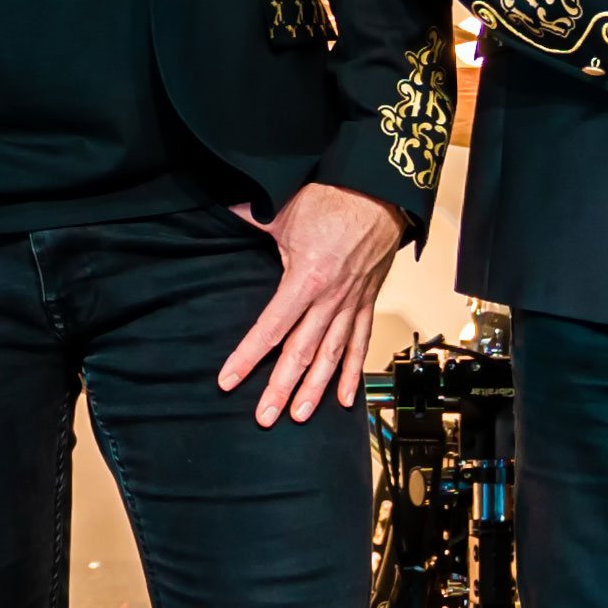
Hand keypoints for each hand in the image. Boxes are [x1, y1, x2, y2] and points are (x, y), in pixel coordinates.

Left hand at [218, 179, 406, 426]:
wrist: (381, 192)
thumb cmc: (334, 198)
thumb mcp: (285, 209)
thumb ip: (251, 216)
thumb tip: (226, 209)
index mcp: (306, 278)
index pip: (271, 327)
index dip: (248, 356)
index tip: (229, 380)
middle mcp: (330, 298)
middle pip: (301, 352)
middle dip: (280, 387)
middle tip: (264, 416)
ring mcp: (352, 303)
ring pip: (331, 355)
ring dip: (315, 389)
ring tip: (299, 415)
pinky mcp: (367, 301)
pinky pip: (359, 342)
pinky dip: (352, 372)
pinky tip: (343, 398)